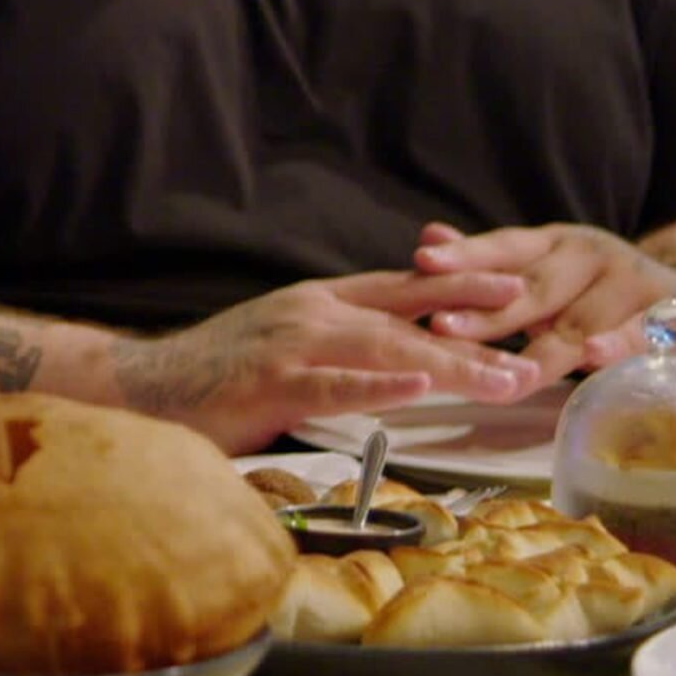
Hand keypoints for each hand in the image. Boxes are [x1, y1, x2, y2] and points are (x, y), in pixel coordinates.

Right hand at [110, 272, 543, 453]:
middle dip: (476, 329)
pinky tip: (421, 391)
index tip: (514, 284)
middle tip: (533, 346)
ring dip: (452, 365)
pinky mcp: (270, 384)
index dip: (459, 284)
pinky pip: (336, 386)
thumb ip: (334, 346)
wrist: (142, 388)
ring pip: (387, 351)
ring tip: (503, 378)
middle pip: (409, 318)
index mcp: (315, 302)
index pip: (402, 289)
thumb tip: (395, 360)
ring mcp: (291, 345)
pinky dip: (382, 389)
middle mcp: (310, 313)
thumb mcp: (281, 345)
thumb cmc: (213, 378)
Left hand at [409, 222, 675, 379]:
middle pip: (535, 287)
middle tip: (444, 327)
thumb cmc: (604, 297)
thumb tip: (429, 237)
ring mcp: (634, 284)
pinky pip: (641, 335)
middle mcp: (593, 256)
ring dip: (542, 351)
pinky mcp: (673, 317)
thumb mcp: (549, 273)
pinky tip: (594, 357)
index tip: (423, 262)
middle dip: (489, 311)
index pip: (506, 247)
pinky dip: (618, 346)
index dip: (466, 255)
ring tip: (505, 373)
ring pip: (580, 322)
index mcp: (557, 243)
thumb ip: (492, 263)